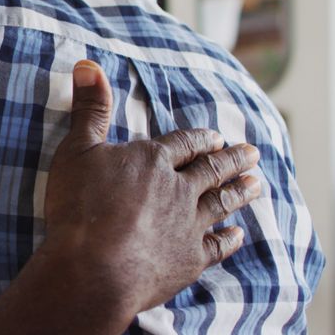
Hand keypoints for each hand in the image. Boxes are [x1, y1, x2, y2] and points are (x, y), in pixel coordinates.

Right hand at [43, 59, 260, 319]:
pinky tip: (239, 235)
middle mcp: (178, 190)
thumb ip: (89, 108)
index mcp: (153, 161)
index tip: (218, 137)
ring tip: (257, 184)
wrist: (93, 270)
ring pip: (221, 203)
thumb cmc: (79, 208)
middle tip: (254, 153)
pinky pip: (217, 246)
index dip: (201, 139)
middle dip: (233, 160)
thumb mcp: (77, 149)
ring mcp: (188, 226)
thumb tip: (88, 64)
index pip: (184, 143)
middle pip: (212, 170)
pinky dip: (231, 239)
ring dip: (240, 192)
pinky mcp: (189, 259)